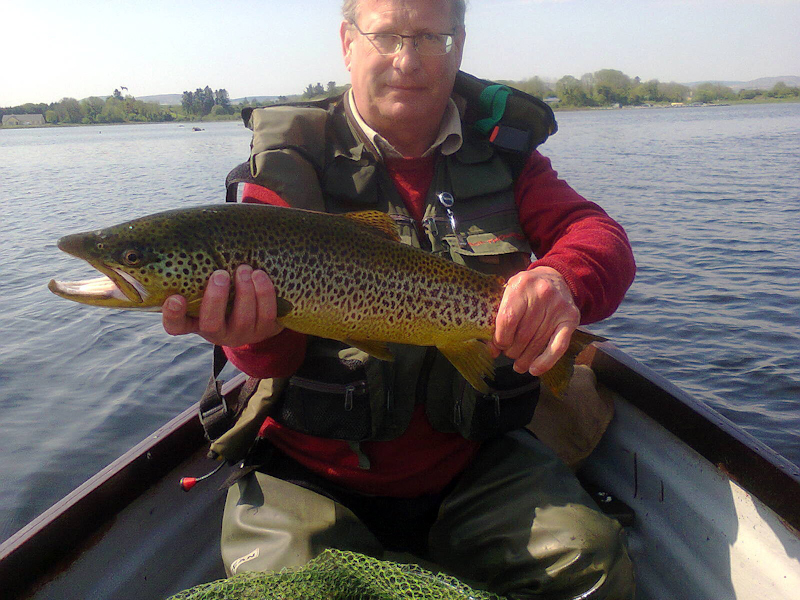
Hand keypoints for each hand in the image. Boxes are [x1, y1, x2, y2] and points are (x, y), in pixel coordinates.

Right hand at [162, 265, 283, 346]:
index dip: (173, 315)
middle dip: (216, 298)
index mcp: (195, 322)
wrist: (258, 315)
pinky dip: (264, 293)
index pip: (175, 326)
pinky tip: (259, 275)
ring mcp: (242, 334)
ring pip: (243, 318)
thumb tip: (194, 236)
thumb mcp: (207, 288)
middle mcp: (217, 333)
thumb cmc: (224, 294)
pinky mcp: (265, 330)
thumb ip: (198, 274)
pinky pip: (266, 313)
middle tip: (220, 274)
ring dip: (244, 291)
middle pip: (211, 324)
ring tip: (244, 269)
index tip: (175, 298)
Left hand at [489, 266, 579, 375]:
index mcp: (521, 285)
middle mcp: (541, 294)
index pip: (508, 319)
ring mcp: (558, 307)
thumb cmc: (526, 289)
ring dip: (526, 359)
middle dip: (512, 350)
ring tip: (519, 365)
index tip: (498, 345)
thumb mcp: (509, 293)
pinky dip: (546, 361)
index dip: (501, 338)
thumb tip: (492, 349)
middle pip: (523, 334)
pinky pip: (558, 346)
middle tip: (509, 354)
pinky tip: (534, 369)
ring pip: (538, 342)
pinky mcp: (571, 318)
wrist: (556, 277)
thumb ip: (498, 317)